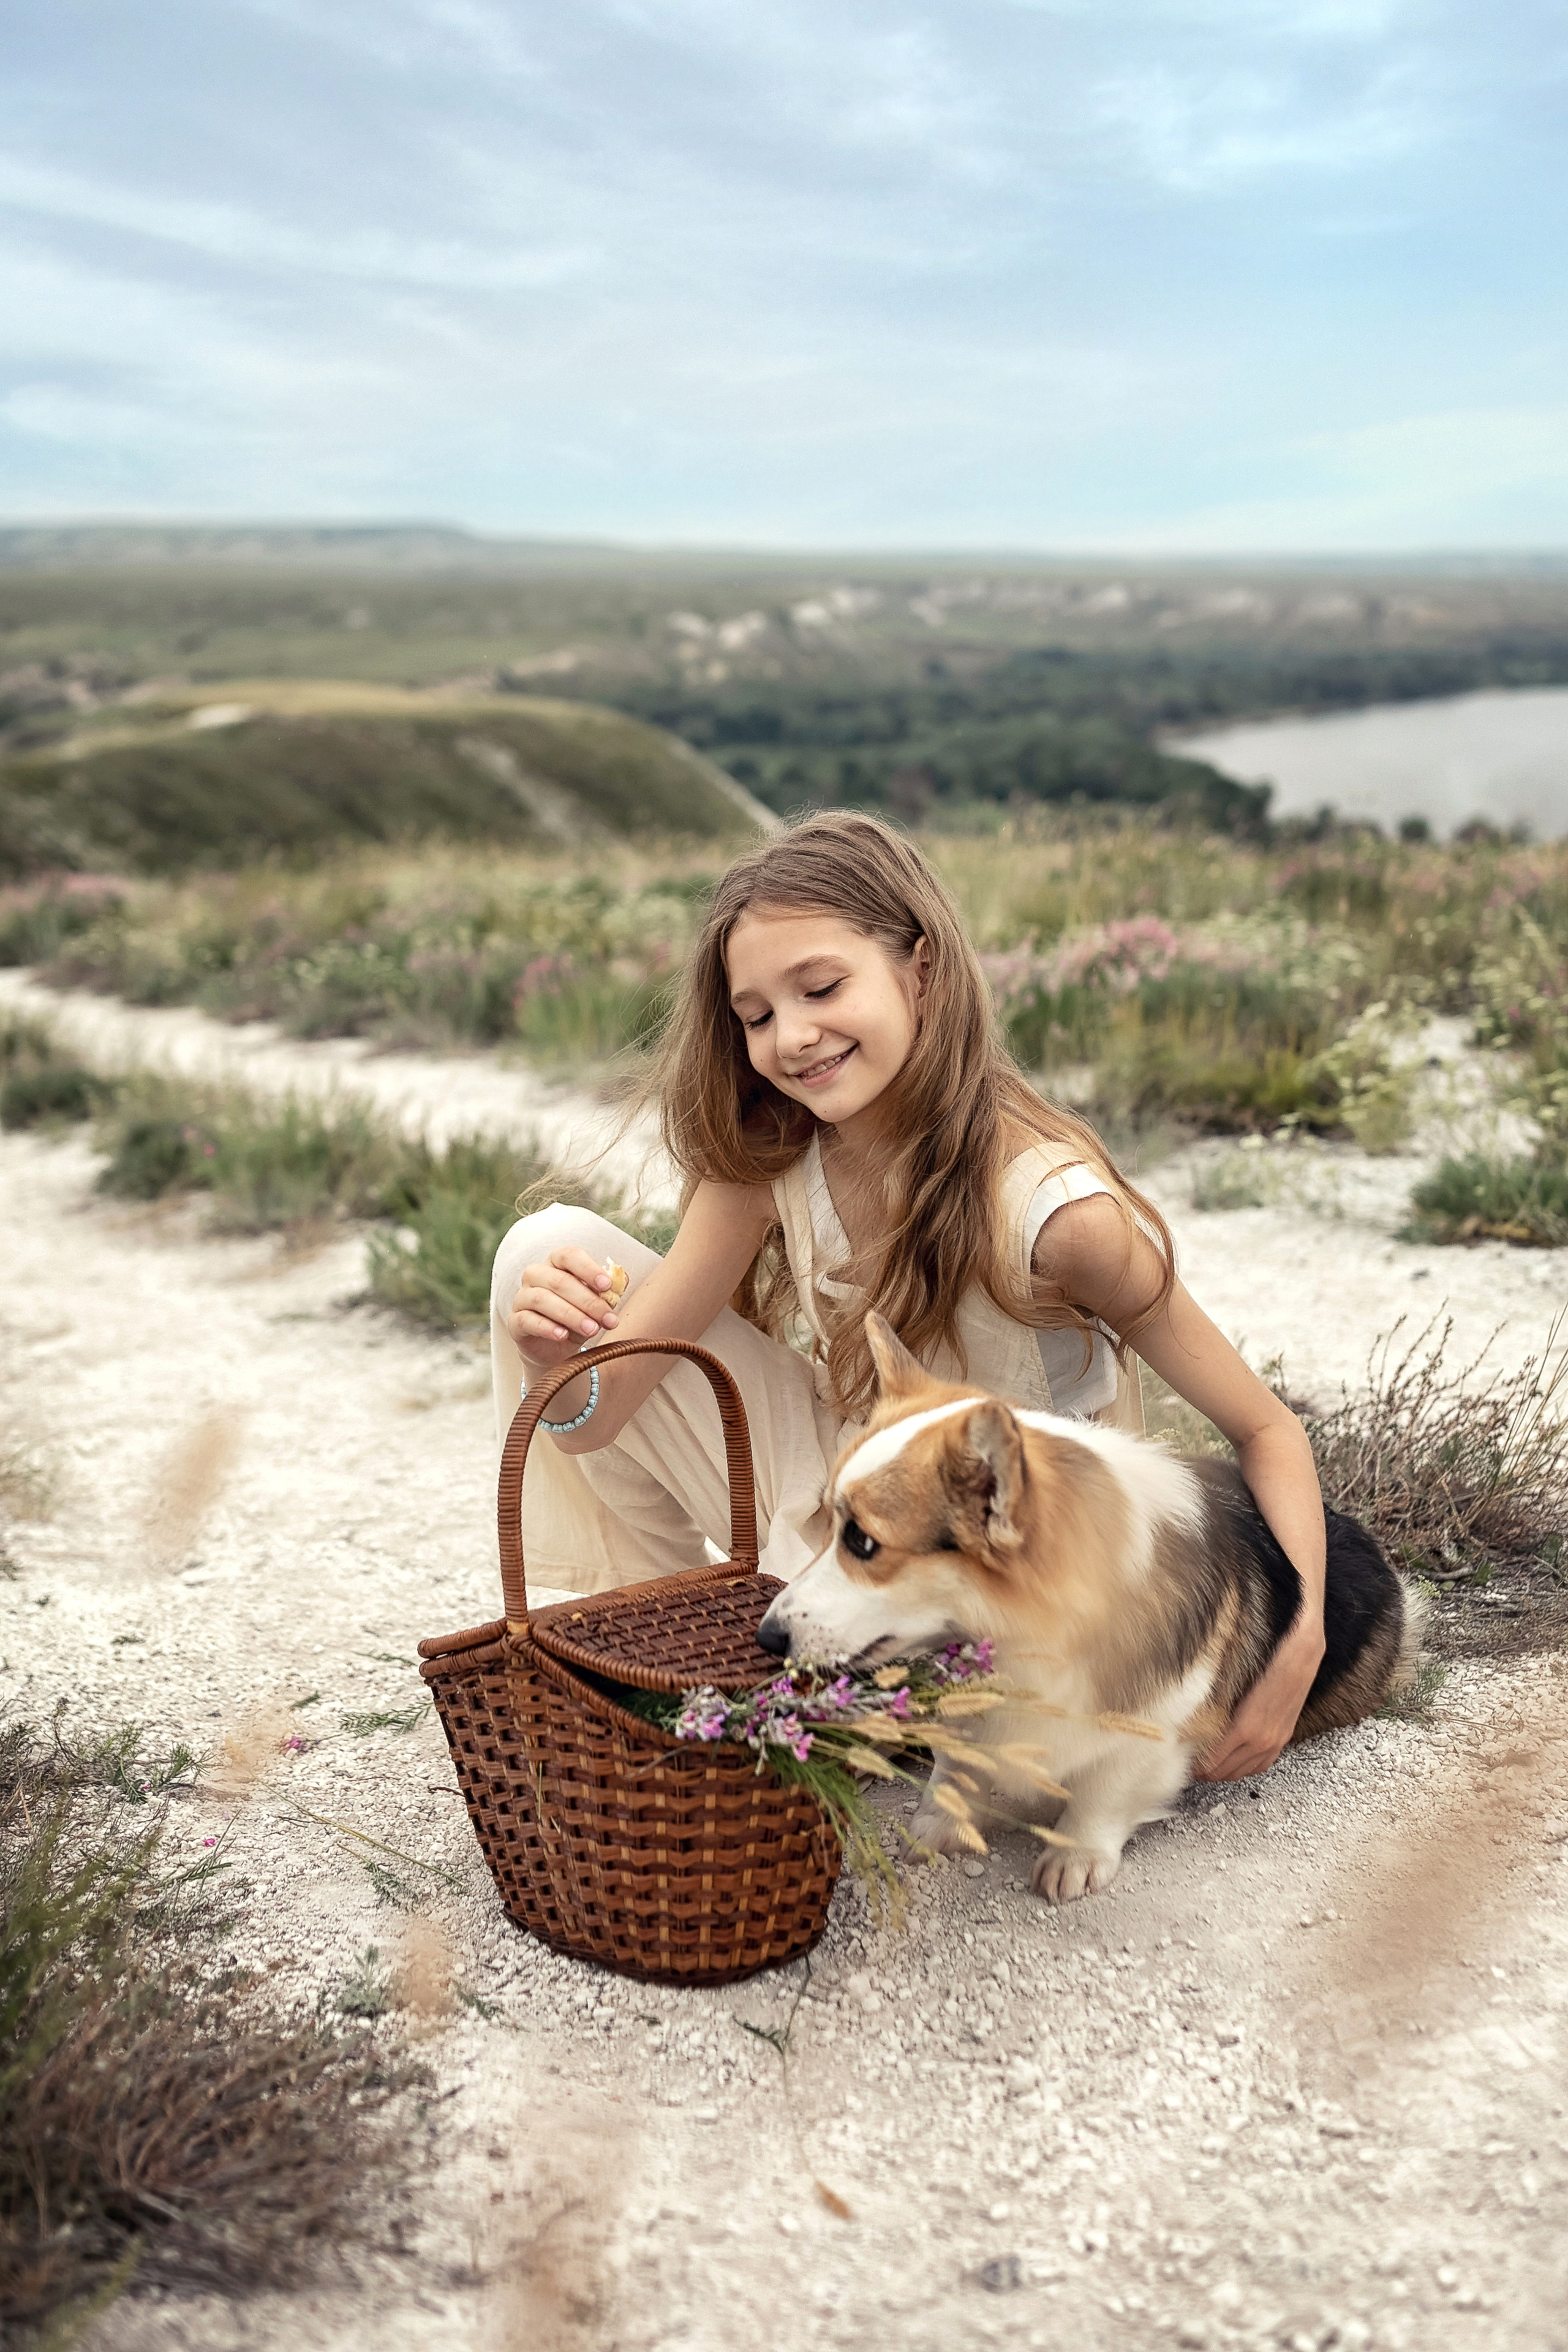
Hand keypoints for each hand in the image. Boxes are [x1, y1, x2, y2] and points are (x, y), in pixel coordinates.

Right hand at [507, 1246, 621, 1374]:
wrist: (556, 1347)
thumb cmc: (578, 1317)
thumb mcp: (597, 1304)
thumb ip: (609, 1291)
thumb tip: (622, 1279)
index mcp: (556, 1263)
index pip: (569, 1256)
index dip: (588, 1269)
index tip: (607, 1286)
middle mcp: (535, 1274)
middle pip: (559, 1281)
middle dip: (588, 1301)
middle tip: (609, 1319)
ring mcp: (522, 1297)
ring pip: (542, 1299)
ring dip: (571, 1315)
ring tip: (592, 1329)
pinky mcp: (515, 1321)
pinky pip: (527, 1320)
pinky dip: (547, 1328)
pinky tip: (563, 1335)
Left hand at [1193, 1627, 1323, 1782]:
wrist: (1298, 1662)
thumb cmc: (1263, 1668)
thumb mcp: (1230, 1690)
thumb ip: (1212, 1713)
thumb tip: (1188, 1728)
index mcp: (1243, 1729)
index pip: (1212, 1762)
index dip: (1195, 1767)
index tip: (1182, 1763)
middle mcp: (1259, 1742)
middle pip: (1224, 1772)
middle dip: (1205, 1773)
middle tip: (1190, 1767)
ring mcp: (1273, 1744)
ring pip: (1241, 1774)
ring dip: (1222, 1774)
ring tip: (1207, 1768)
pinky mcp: (1281, 1741)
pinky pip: (1260, 1767)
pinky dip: (1244, 1770)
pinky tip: (1234, 1764)